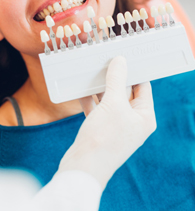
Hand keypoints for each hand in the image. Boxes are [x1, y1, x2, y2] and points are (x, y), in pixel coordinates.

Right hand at [57, 56, 156, 189]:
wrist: (82, 167)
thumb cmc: (104, 138)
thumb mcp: (113, 104)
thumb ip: (116, 80)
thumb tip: (120, 61)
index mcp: (144, 117)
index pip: (143, 87)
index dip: (134, 71)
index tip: (124, 56)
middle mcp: (132, 121)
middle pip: (125, 92)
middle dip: (114, 78)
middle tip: (105, 61)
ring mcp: (116, 126)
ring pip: (109, 99)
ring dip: (99, 87)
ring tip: (91, 72)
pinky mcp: (100, 129)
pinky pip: (97, 109)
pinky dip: (89, 99)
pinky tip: (80, 89)